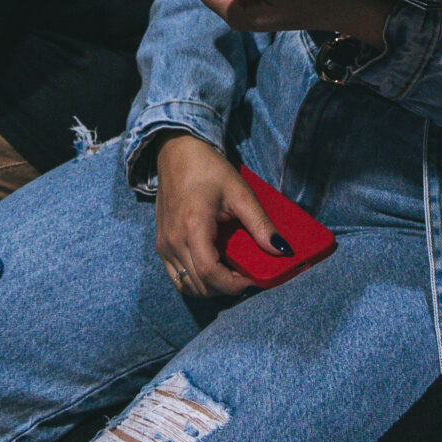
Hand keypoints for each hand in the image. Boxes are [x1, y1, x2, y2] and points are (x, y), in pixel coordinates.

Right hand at [150, 131, 283, 298]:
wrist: (177, 153)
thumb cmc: (208, 169)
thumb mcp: (240, 192)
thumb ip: (261, 224)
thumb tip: (281, 250)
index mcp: (192, 226)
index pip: (209, 273)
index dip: (232, 285)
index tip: (252, 280)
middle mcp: (173, 240)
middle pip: (199, 284)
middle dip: (226, 288)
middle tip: (246, 277)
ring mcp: (163, 244)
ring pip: (186, 285)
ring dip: (210, 288)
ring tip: (231, 275)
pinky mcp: (161, 244)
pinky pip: (177, 276)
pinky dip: (196, 281)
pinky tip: (213, 269)